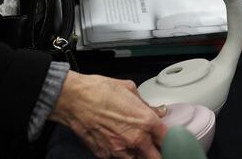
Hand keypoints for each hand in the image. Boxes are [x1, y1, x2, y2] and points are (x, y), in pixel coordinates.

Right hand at [50, 72, 167, 157]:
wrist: (73, 98)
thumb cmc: (98, 91)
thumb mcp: (130, 89)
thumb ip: (147, 105)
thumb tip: (158, 111)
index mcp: (145, 122)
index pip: (167, 139)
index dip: (167, 140)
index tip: (166, 139)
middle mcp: (135, 139)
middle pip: (155, 157)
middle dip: (157, 153)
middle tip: (155, 147)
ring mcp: (119, 149)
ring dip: (139, 155)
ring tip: (137, 146)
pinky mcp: (104, 154)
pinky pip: (118, 158)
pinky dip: (121, 154)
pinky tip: (118, 143)